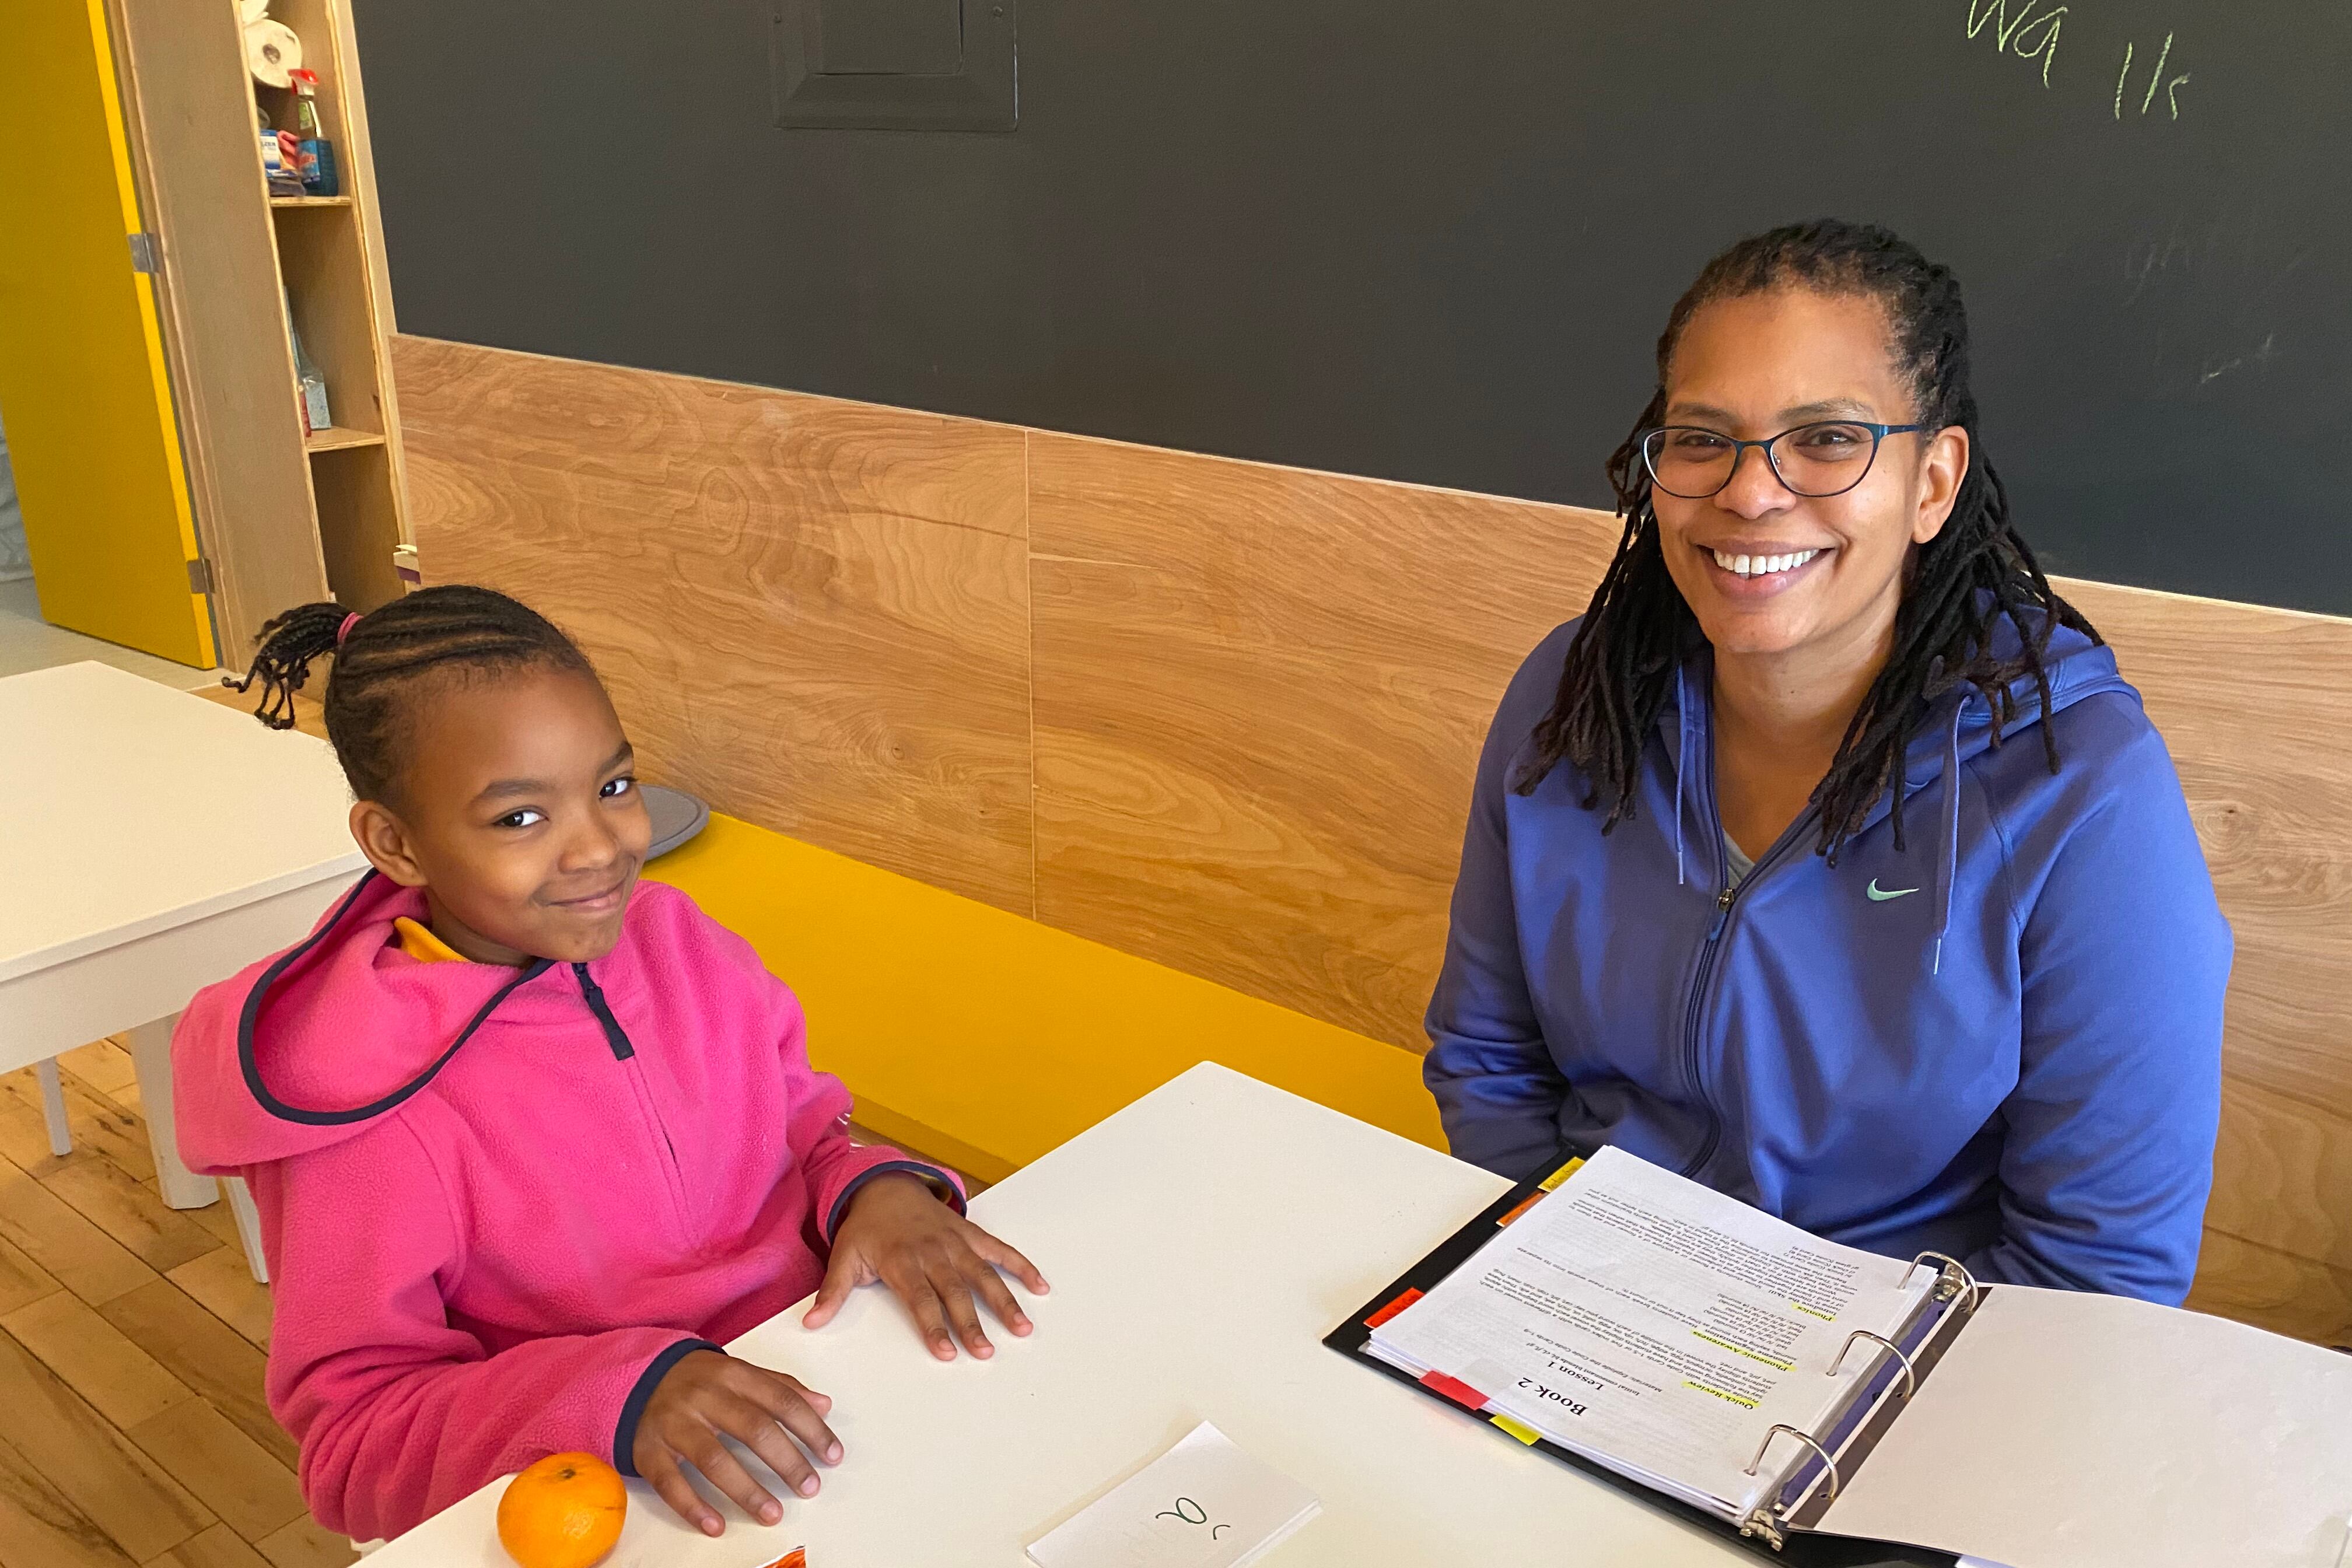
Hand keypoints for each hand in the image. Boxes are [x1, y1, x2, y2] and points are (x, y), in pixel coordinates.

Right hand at [631, 1349, 840, 1535]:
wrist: (636, 1377)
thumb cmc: (699, 1379)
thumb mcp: (739, 1372)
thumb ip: (780, 1387)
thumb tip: (824, 1406)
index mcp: (732, 1375)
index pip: (781, 1400)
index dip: (811, 1429)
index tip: (832, 1455)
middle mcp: (704, 1397)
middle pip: (753, 1429)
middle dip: (787, 1462)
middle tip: (810, 1487)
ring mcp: (674, 1424)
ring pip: (714, 1459)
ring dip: (747, 1491)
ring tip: (773, 1514)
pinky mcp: (648, 1450)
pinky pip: (670, 1483)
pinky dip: (694, 1507)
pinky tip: (716, 1525)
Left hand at [804, 1172, 1048, 1359]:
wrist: (885, 1186)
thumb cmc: (866, 1229)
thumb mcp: (844, 1257)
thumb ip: (832, 1293)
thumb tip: (811, 1324)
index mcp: (902, 1261)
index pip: (920, 1299)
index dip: (934, 1325)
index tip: (946, 1352)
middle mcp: (933, 1252)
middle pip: (955, 1291)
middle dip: (972, 1322)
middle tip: (986, 1351)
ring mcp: (955, 1242)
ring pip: (983, 1273)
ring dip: (1004, 1300)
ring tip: (1022, 1327)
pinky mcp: (970, 1233)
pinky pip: (1000, 1249)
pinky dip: (1021, 1265)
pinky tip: (1040, 1285)